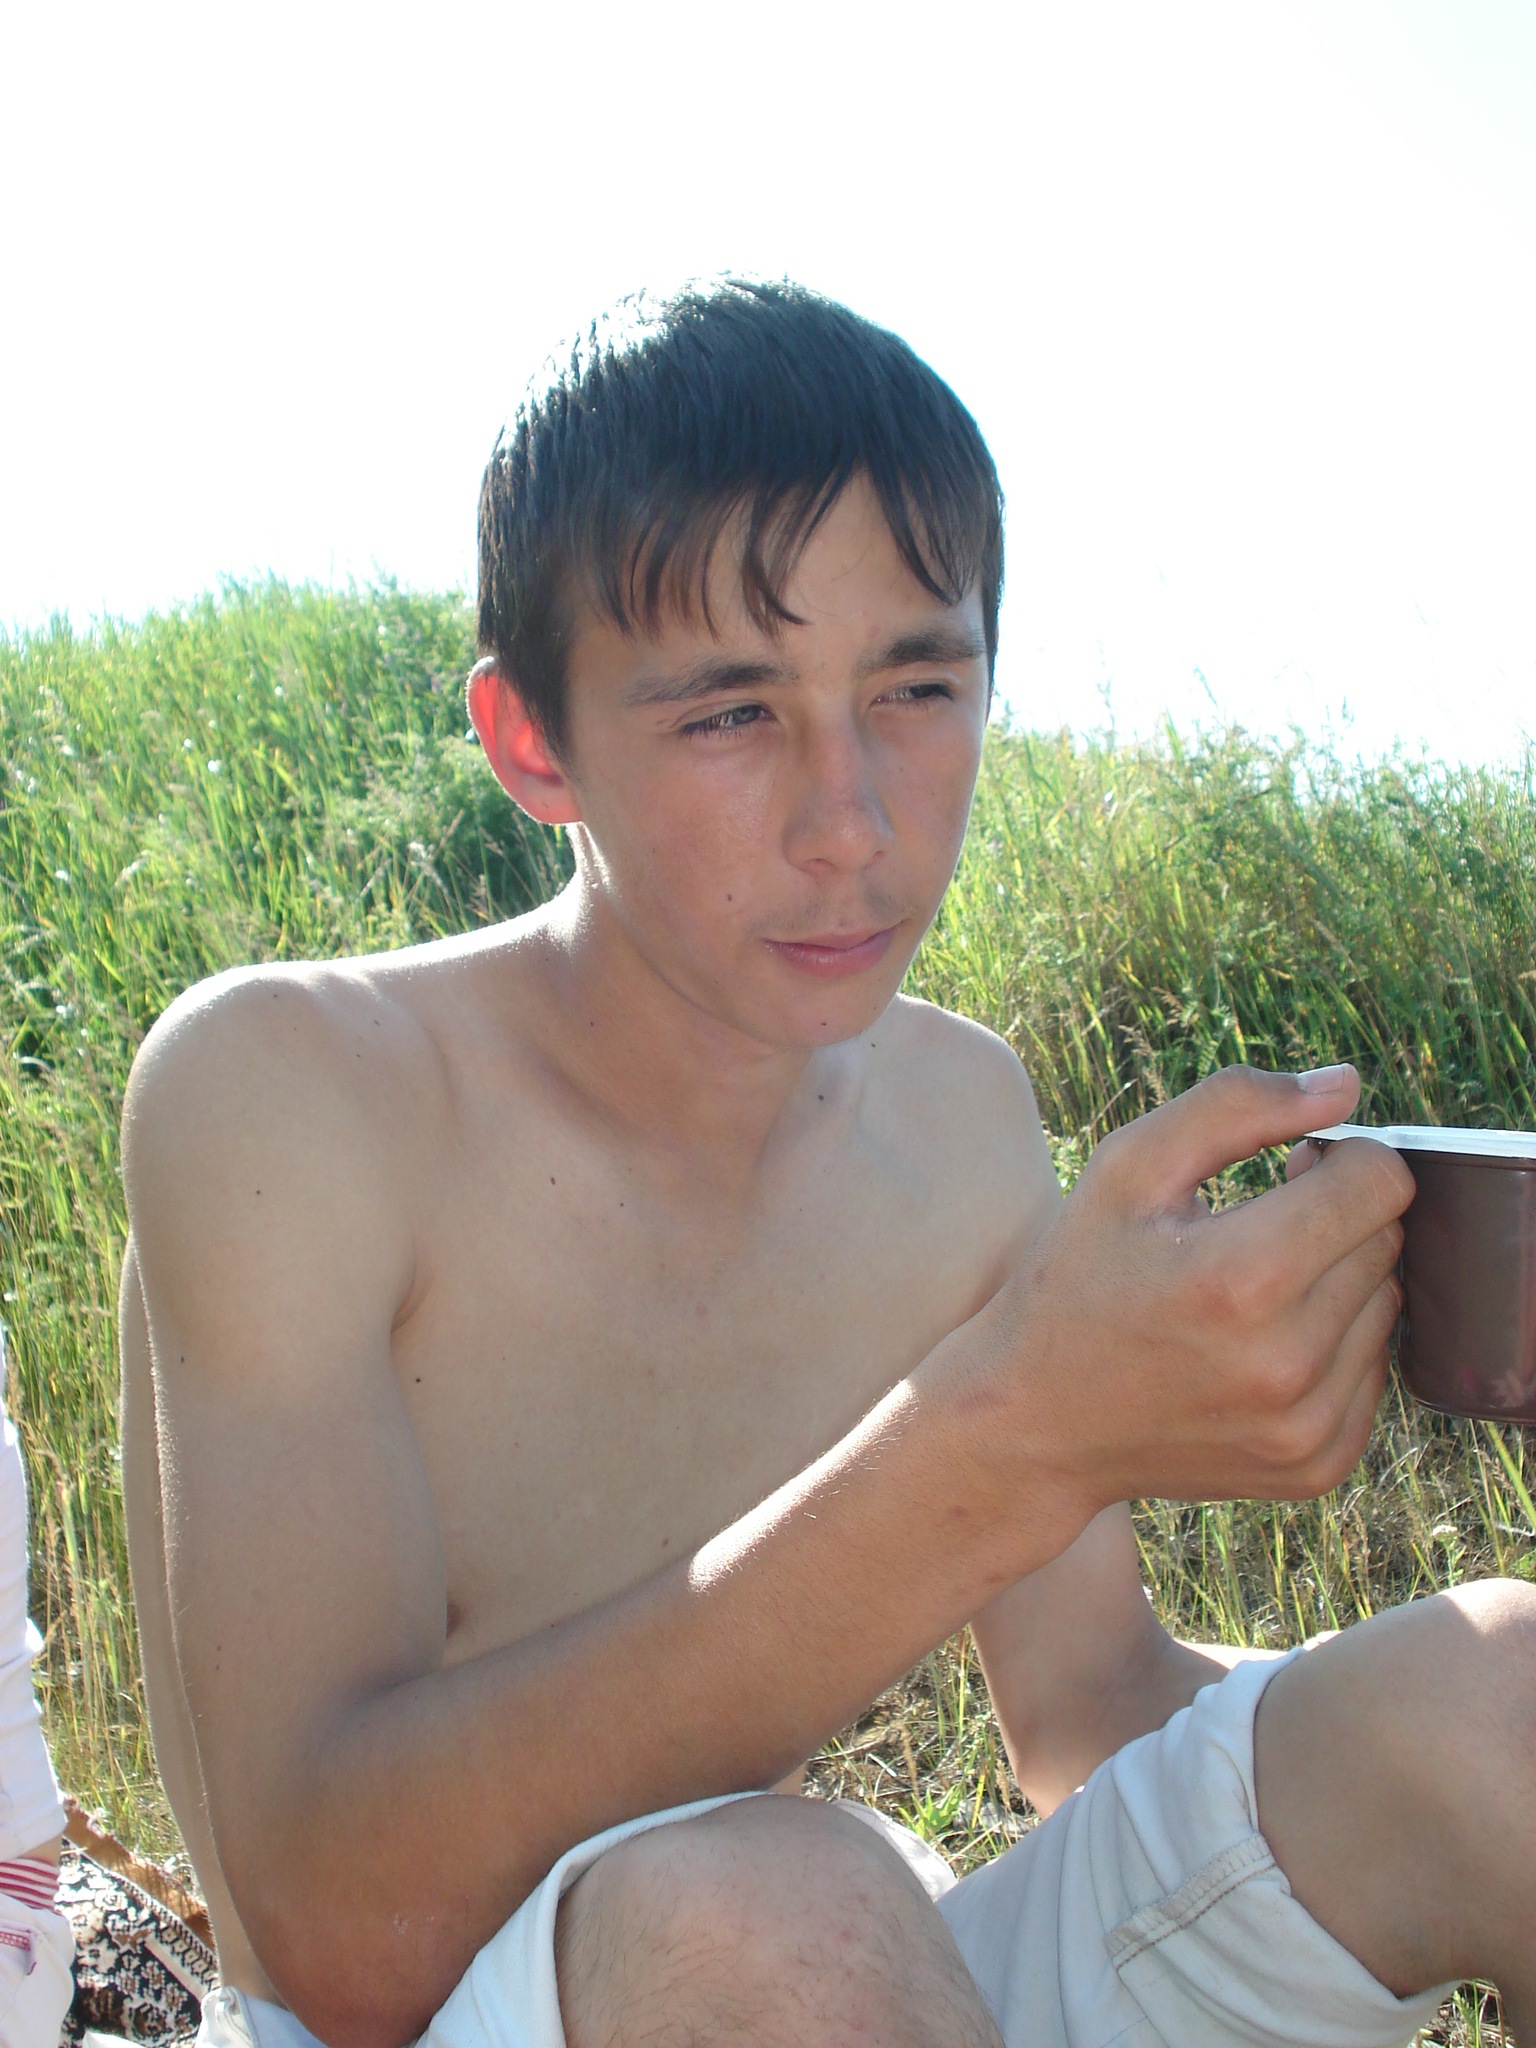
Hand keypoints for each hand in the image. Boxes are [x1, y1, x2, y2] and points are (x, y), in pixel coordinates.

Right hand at [969, 1064, 1410, 1519]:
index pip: (1378, 1182)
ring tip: (1251, 1289)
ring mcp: (1307, 1426)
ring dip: (1338, 1280)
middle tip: (1258, 1224)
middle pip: (1386, 1240)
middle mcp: (1287, 1364)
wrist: (1037, 1422)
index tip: (1293, 1166)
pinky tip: (1260, 1345)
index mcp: (1241, 1278)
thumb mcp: (1129, 1168)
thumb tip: (1347, 1085)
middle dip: (1335, 1215)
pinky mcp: (1319, 1466)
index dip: (1340, 1156)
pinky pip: (1374, 1371)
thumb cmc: (1080, 1275)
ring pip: (1387, 1304)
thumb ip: (1236, 1106)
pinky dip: (1333, 1345)